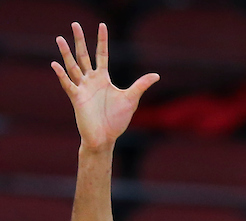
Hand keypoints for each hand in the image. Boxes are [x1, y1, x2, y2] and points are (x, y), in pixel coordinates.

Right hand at [52, 23, 158, 149]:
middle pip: (84, 55)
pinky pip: (68, 84)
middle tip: (75, 23)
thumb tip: (156, 75)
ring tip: (59, 38)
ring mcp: (82, 88)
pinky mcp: (77, 98)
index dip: (102, 40)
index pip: (102, 54)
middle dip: (80, 40)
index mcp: (103, 79)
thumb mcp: (131, 99)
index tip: (102, 25)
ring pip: (73, 66)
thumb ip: (141, 85)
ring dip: (66, 53)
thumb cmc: (116, 121)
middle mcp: (91, 80)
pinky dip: (61, 75)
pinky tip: (55, 64)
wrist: (105, 138)